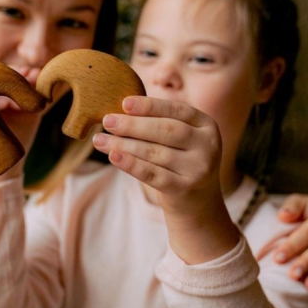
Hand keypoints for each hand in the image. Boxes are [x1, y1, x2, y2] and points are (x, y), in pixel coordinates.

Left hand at [93, 96, 238, 263]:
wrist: (198, 204)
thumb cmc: (179, 162)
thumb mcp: (179, 141)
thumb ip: (158, 124)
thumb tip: (118, 112)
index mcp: (206, 125)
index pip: (177, 110)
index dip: (150, 106)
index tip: (124, 103)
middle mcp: (208, 145)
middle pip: (166, 130)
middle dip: (133, 125)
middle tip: (107, 121)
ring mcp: (199, 168)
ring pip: (155, 152)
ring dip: (124, 145)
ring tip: (100, 140)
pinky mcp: (186, 189)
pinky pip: (153, 174)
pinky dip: (131, 164)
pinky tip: (113, 156)